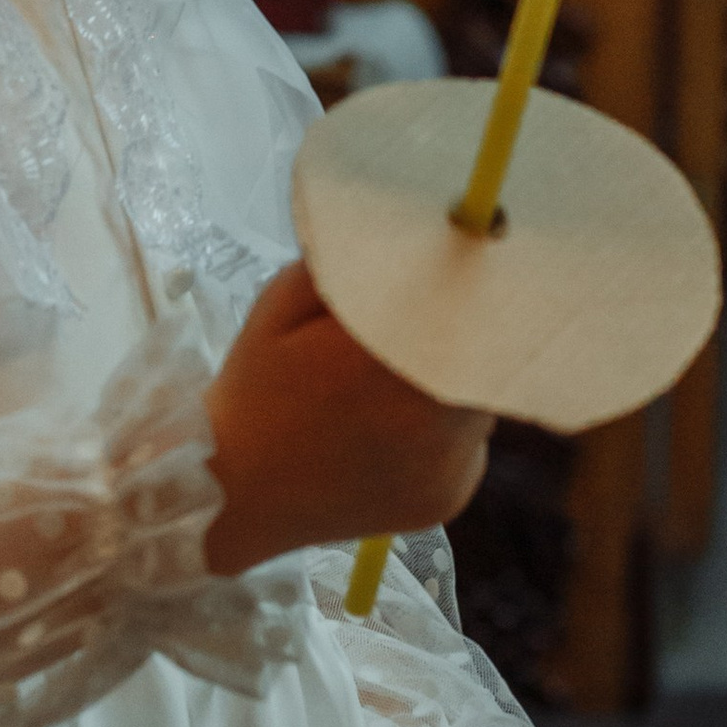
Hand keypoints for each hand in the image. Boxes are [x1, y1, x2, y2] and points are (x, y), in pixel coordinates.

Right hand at [203, 258, 490, 572]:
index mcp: (388, 357)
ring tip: (395, 386)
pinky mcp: (452, 497)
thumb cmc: (256, 389)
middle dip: (465, 332)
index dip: (477, 283)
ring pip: (482, 397)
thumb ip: (350, 262)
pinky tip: (394, 435)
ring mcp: (449, 463)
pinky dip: (446, 432)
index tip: (469, 261)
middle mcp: (433, 415)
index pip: (473, 303)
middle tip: (428, 323)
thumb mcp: (285, 303)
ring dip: (456, 381)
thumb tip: (416, 229)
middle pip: (489, 350)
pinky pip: (469, 445)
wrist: (237, 495)